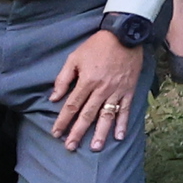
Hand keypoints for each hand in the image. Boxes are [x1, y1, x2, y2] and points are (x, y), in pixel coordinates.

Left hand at [47, 27, 141, 150]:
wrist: (125, 34)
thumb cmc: (97, 45)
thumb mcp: (75, 57)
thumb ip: (63, 78)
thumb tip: (54, 98)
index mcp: (87, 81)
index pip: (72, 106)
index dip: (63, 121)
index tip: (56, 134)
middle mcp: (102, 89)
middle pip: (88, 115)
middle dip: (78, 132)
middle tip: (70, 147)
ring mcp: (117, 91)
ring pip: (107, 116)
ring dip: (100, 133)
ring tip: (94, 148)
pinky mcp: (129, 90)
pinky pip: (125, 109)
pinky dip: (123, 123)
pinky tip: (119, 137)